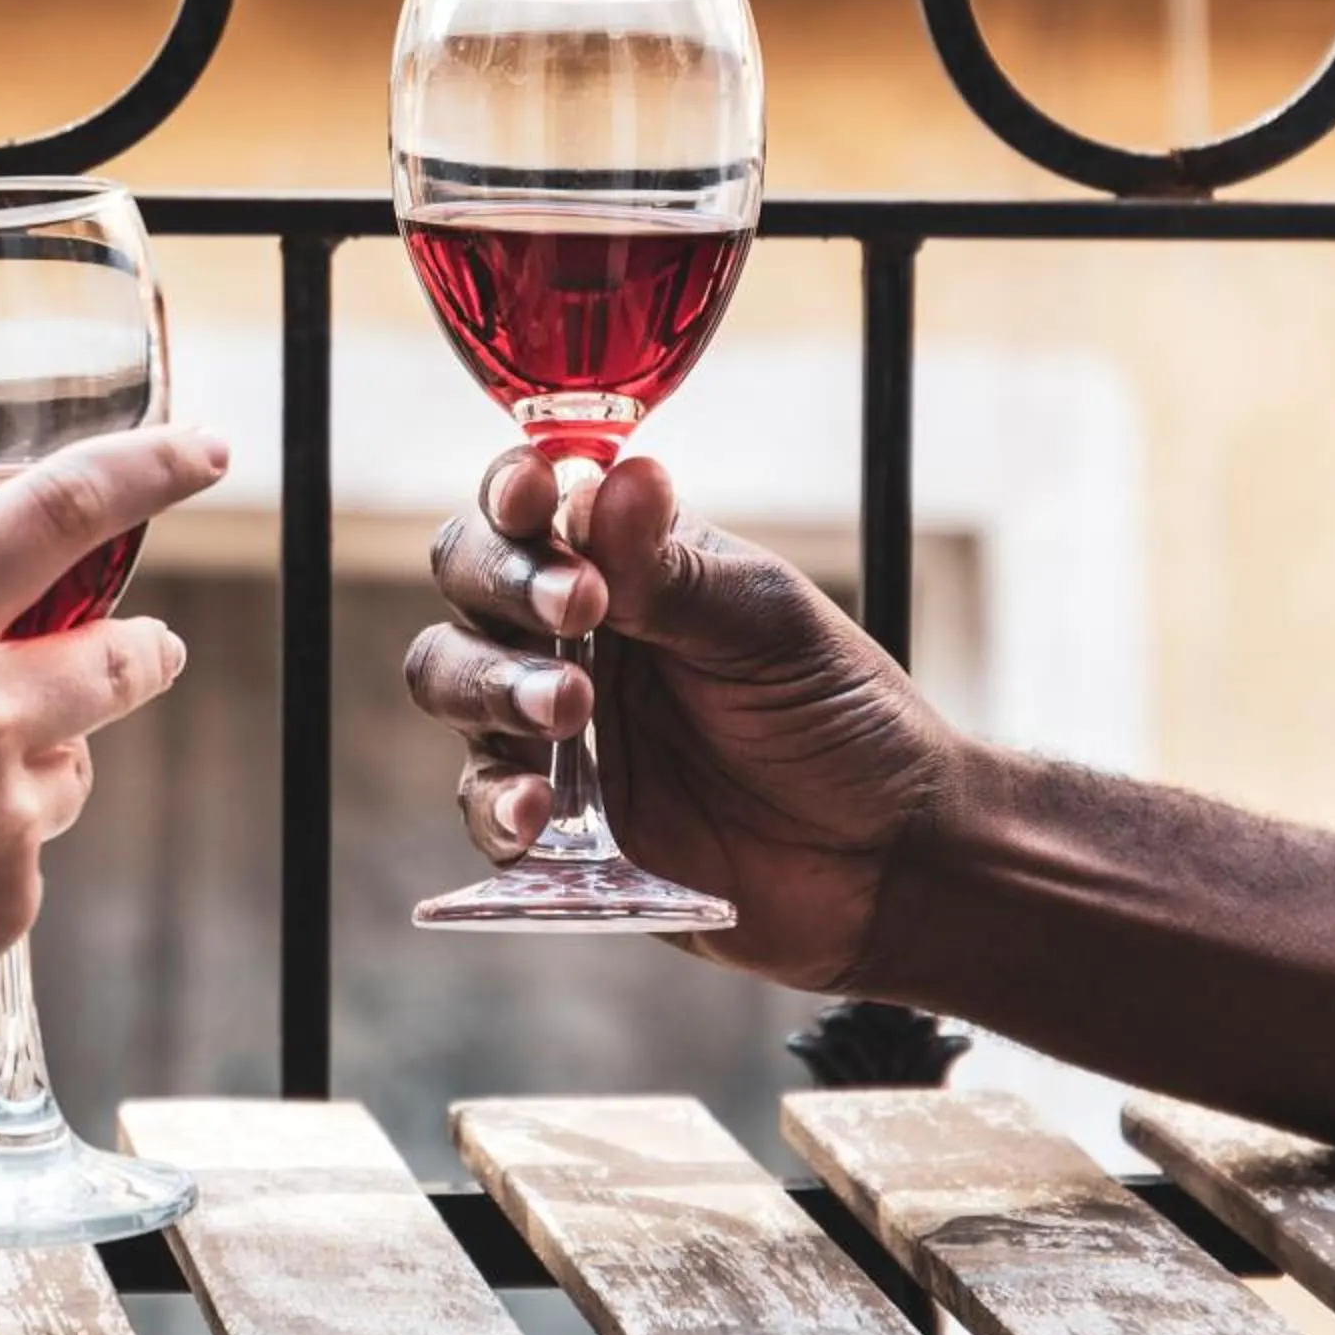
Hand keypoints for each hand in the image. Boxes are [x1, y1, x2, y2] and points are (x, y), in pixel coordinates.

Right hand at [405, 447, 964, 993]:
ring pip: (451, 679)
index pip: (530, 508)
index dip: (512, 496)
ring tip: (564, 712)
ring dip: (489, 685)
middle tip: (574, 614)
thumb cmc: (842, 717)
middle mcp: (573, 636)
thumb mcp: (770, 629)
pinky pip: (482, 803)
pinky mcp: (554, 824)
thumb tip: (623, 477)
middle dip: (500, 587)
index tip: (534, 501)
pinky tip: (535, 812)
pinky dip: (492, 802)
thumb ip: (677, 570)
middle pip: (468, 584)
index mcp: (625, 566)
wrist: (884, 857)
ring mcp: (554, 729)